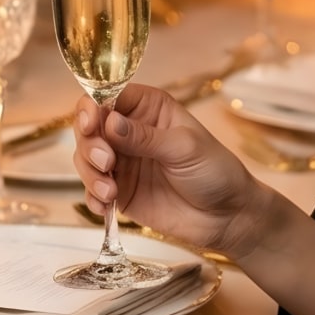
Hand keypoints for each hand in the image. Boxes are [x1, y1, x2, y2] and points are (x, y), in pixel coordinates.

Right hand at [74, 80, 271, 256]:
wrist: (228, 216)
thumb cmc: (215, 172)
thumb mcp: (184, 148)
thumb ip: (145, 137)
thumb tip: (110, 122)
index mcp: (148, 108)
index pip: (108, 97)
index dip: (93, 108)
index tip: (92, 124)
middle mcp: (130, 131)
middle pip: (89, 128)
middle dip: (90, 144)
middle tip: (106, 162)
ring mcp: (123, 162)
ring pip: (86, 159)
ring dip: (90, 173)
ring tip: (110, 191)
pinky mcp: (121, 191)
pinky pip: (93, 190)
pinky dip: (93, 197)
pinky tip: (105, 206)